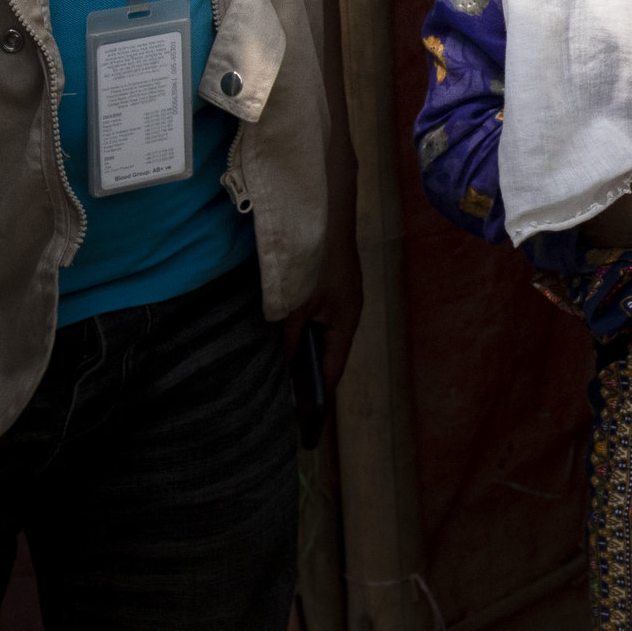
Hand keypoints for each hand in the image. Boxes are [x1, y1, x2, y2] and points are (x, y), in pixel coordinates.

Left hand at [297, 215, 365, 387]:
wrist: (328, 216)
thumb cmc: (315, 263)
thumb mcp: (297, 305)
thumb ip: (290, 337)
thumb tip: (283, 365)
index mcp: (347, 322)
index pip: (335, 367)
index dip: (322, 390)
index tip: (310, 414)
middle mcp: (349, 312)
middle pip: (330, 349)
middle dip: (311, 369)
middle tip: (290, 392)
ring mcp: (342, 296)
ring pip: (324, 330)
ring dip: (307, 345)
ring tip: (284, 364)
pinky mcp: (333, 282)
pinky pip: (321, 313)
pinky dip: (306, 325)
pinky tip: (288, 329)